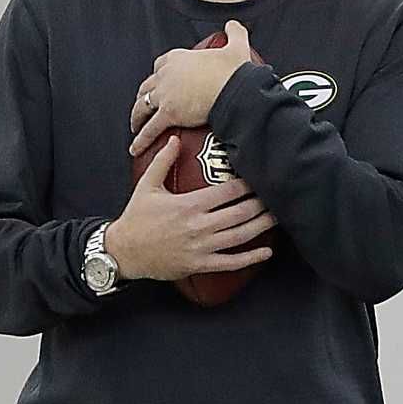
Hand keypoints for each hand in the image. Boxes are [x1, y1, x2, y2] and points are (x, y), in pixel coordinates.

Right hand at [106, 138, 275, 281]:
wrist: (124, 251)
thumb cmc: (136, 218)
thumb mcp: (147, 186)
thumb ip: (163, 161)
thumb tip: (174, 139)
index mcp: (188, 205)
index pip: (226, 192)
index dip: (246, 185)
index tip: (259, 177)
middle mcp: (198, 226)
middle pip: (239, 213)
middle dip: (261, 203)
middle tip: (277, 195)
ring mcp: (201, 247)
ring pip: (239, 236)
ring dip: (261, 226)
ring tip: (278, 217)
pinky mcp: (200, 264)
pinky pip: (230, 262)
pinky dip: (250, 258)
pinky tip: (266, 251)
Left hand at [128, 20, 254, 156]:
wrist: (234, 89)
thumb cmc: (235, 71)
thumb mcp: (236, 46)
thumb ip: (234, 33)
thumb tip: (233, 24)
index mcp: (179, 58)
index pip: (161, 64)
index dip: (159, 73)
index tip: (161, 80)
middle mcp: (167, 74)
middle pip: (147, 85)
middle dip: (144, 95)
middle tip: (144, 105)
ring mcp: (165, 94)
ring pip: (143, 106)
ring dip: (137, 116)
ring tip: (136, 125)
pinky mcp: (169, 113)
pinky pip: (150, 129)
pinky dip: (141, 140)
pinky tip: (135, 148)